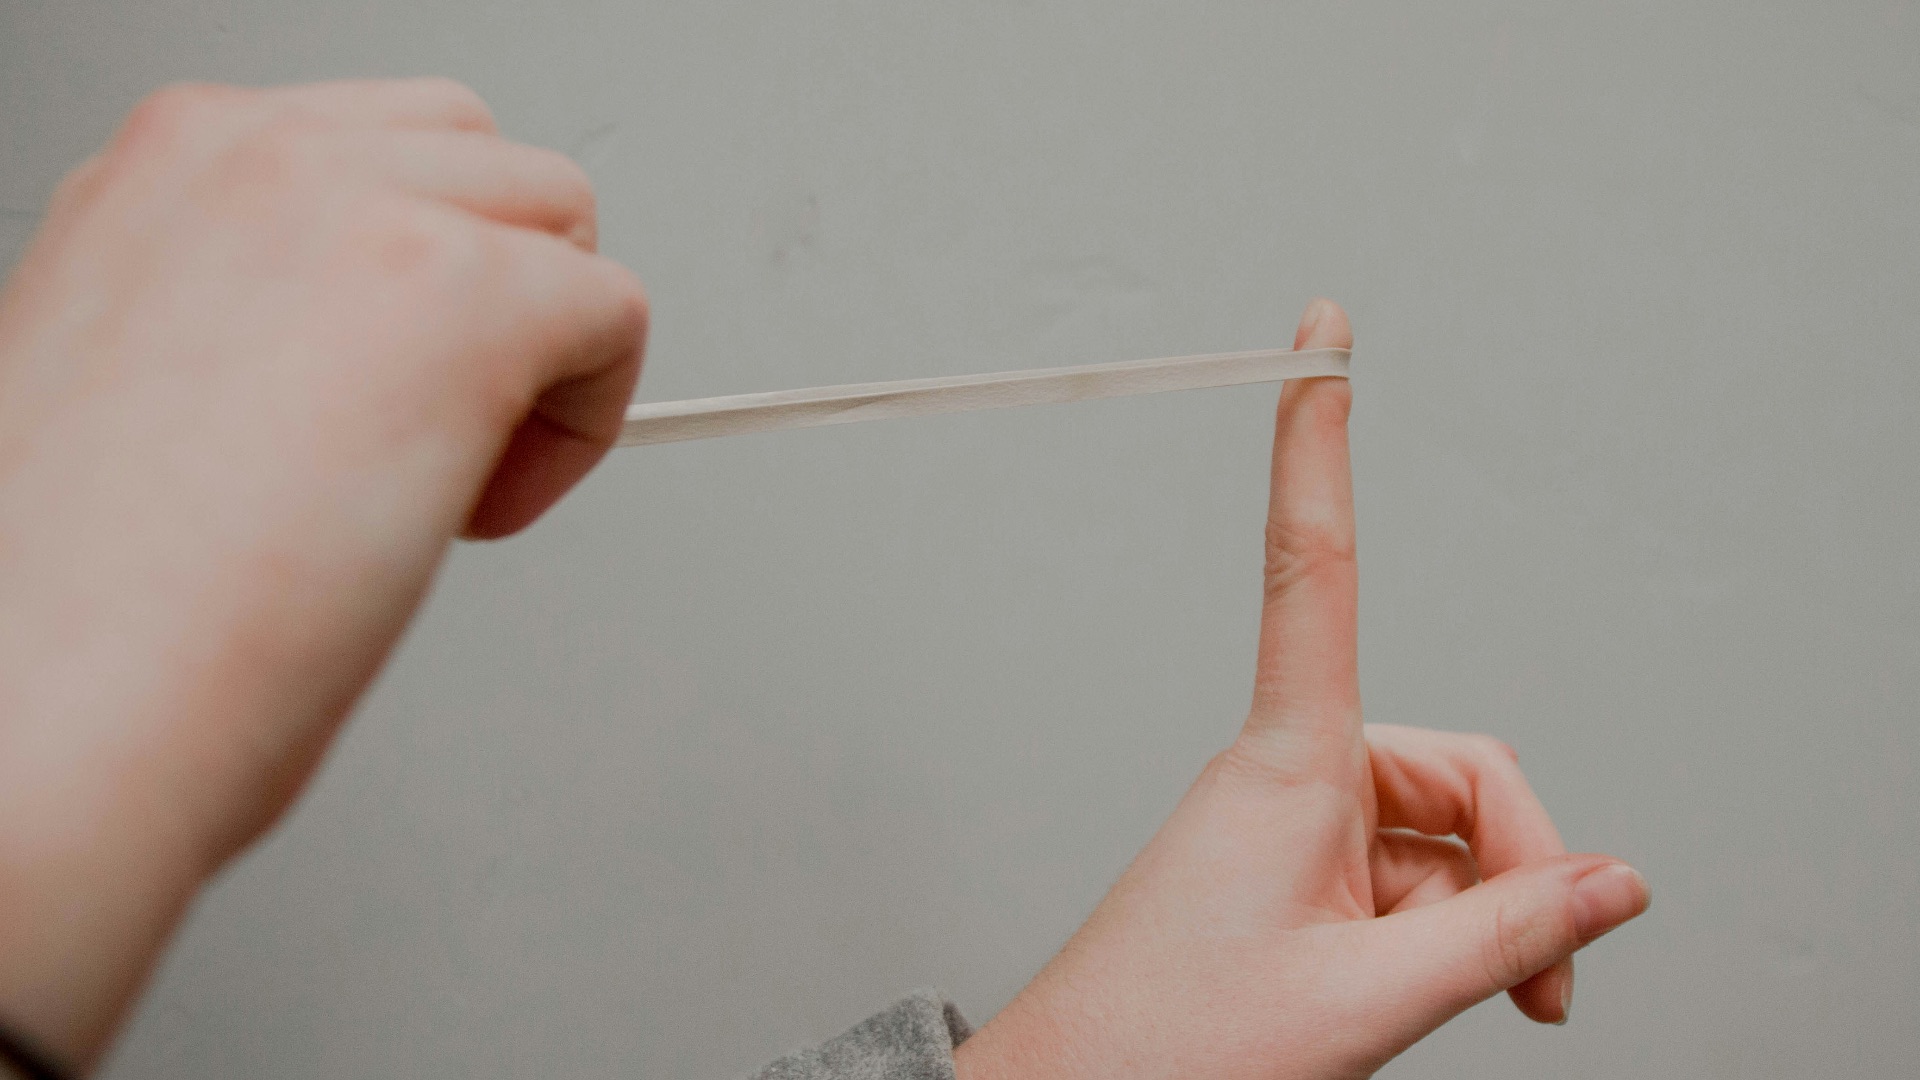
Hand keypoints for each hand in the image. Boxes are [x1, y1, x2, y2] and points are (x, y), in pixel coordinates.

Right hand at [0, 80, 645, 1067]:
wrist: (42, 712)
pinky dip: (584, 431)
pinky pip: (616, 317)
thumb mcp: (145, 377)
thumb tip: (363, 347)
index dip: (411, 283)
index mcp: (167, 170)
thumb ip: (258, 314)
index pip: (378, 155)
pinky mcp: (460, 296)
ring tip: (446, 480)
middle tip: (435, 433)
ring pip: (561, 227)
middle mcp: (253, 156)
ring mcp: (359, 210)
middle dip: (497, 290)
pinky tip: (478, 514)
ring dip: (542, 354)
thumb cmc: (78, 604)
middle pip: (487, 165)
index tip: (381, 387)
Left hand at [952, 300, 1648, 1079]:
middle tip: (1538, 990)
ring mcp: (1292, 825)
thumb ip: (1505, 938)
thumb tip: (1616, 883)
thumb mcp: (1367, 1001)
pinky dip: (1443, 931)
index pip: (1317, 567)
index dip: (1320, 443)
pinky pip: (1402, 874)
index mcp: (1289, 763)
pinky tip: (1432, 995)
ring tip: (1472, 1010)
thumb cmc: (1172, 1048)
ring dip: (1480, 916)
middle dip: (1516, 867)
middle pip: (1458, 766)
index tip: (1317, 339)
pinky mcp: (1292, 871)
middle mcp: (1291, 773)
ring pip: (1438, 833)